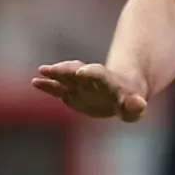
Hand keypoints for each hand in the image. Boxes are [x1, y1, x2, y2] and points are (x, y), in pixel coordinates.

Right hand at [32, 61, 148, 122]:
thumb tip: (139, 104)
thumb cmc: (129, 101)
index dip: (91, 73)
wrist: (122, 91)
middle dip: (66, 70)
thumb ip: (134, 107)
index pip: (99, 75)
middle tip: (53, 68)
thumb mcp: (134, 106)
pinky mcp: (71, 92)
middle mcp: (90, 79)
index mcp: (107, 81)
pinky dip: (47, 85)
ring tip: (42, 70)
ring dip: (55, 73)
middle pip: (77, 71)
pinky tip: (36, 82)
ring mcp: (79, 84)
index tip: (81, 72)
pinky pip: (57, 88)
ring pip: (65, 76)